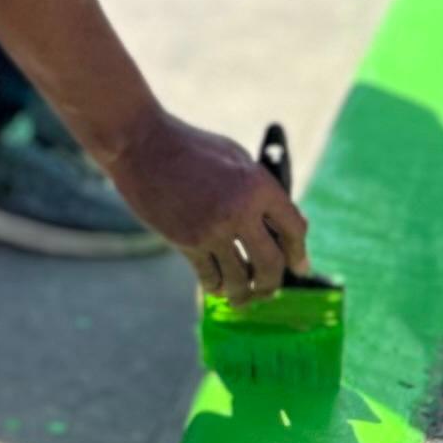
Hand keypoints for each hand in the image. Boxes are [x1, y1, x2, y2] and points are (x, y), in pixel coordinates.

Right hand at [106, 113, 310, 299]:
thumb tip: (285, 225)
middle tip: (268, 291)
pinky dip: (215, 286)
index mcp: (259, 186)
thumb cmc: (191, 147)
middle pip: (270, 263)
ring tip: (242, 298)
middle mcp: (240, 211)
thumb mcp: (237, 159)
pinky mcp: (186, 241)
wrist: (142, 144)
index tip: (300, 269)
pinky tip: (216, 287)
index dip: (299, 253)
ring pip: (238, 278)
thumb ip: (260, 191)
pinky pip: (209, 276)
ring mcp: (212, 229)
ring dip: (244, 294)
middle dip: (272, 283)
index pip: (294, 230)